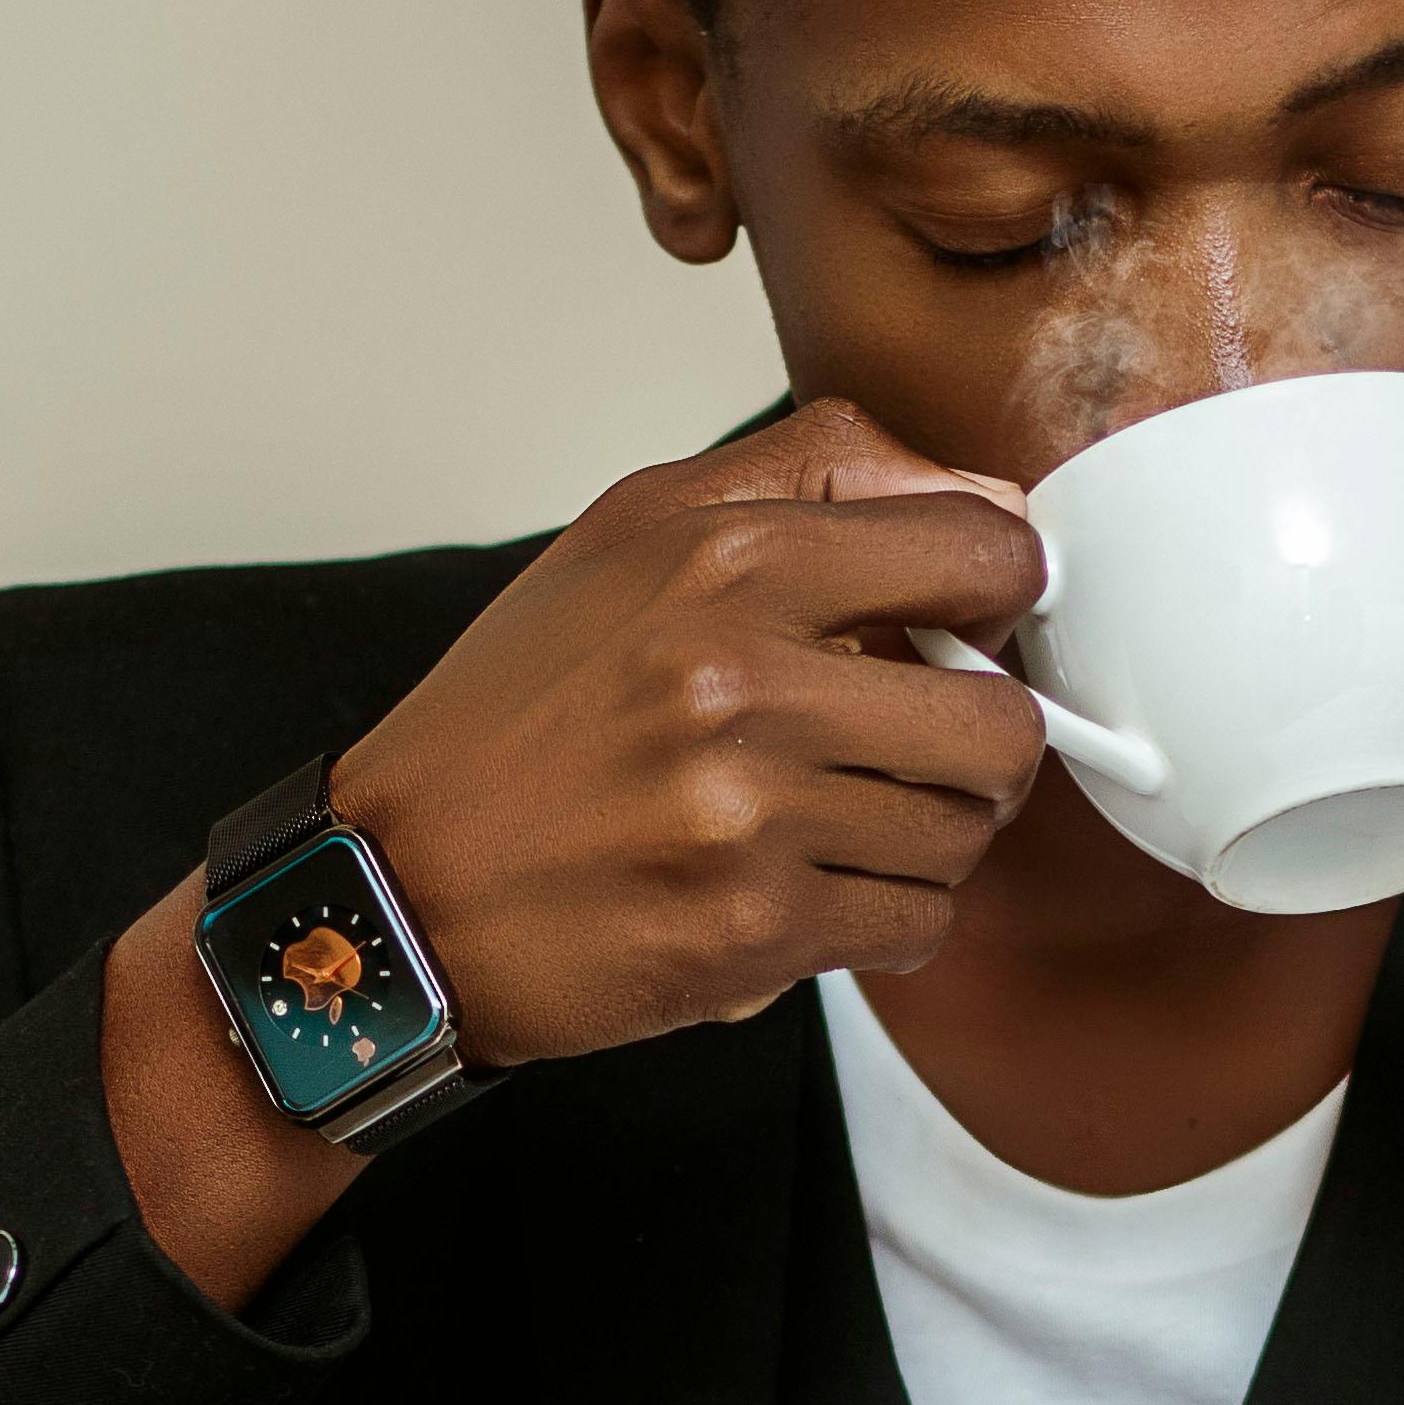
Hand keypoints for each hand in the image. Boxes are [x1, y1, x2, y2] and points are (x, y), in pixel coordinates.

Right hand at [332, 398, 1045, 1063]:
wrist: (400, 886)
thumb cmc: (519, 716)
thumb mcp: (632, 532)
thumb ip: (817, 473)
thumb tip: (992, 509)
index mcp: (728, 559)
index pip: (984, 550)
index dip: (999, 597)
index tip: (963, 628)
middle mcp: (743, 678)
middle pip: (1003, 721)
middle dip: (980, 747)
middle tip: (920, 753)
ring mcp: (751, 813)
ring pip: (966, 836)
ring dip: (925, 841)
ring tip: (838, 825)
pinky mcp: (753, 931)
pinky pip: (918, 926)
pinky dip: (884, 920)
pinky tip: (811, 892)